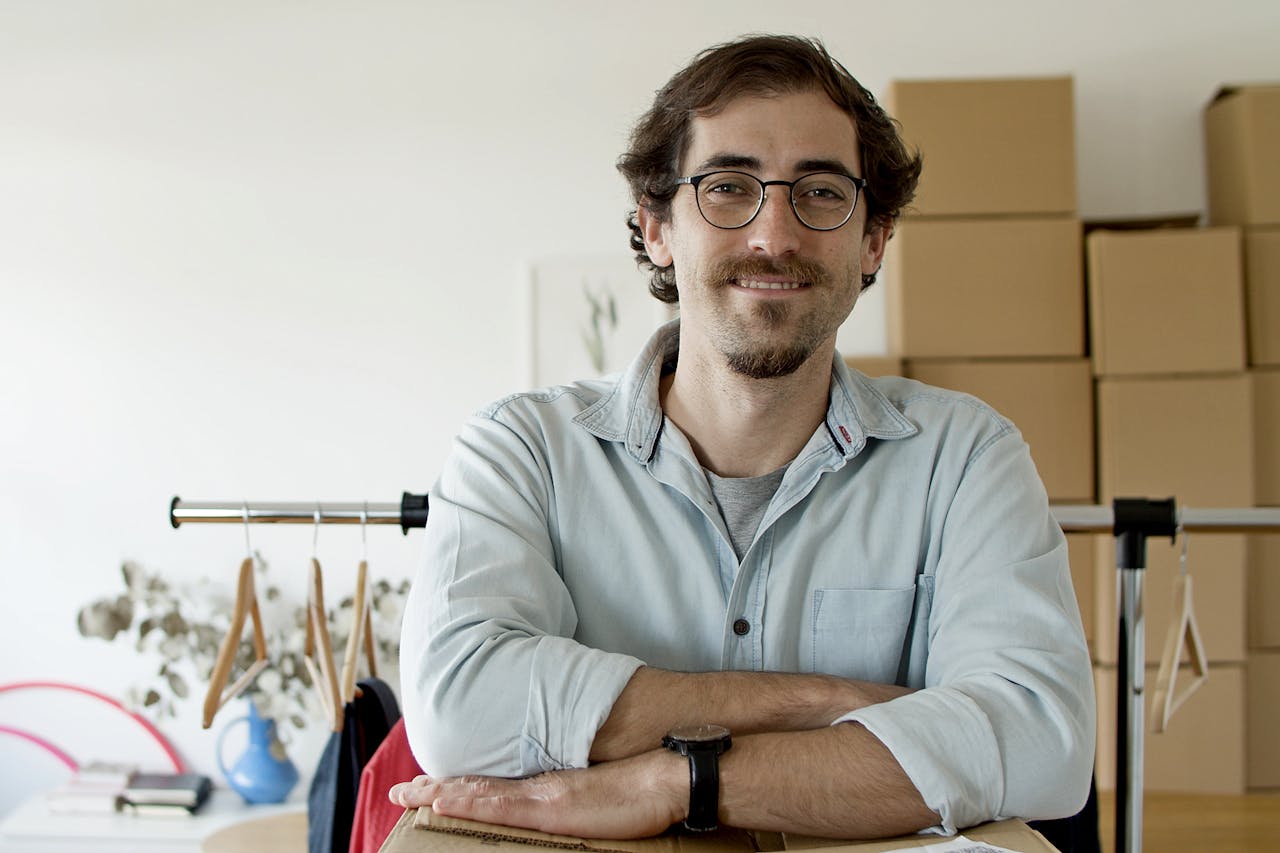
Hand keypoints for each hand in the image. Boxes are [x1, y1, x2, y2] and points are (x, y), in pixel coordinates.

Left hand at [388, 749, 687, 839]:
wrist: (664, 781)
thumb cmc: (639, 799)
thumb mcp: (595, 808)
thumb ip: (570, 810)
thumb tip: (559, 818)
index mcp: (546, 790)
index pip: (492, 789)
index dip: (458, 788)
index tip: (428, 790)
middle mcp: (538, 788)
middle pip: (476, 788)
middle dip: (435, 790)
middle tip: (399, 792)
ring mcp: (542, 796)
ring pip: (479, 795)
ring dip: (440, 794)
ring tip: (407, 795)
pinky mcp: (551, 807)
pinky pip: (500, 806)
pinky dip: (467, 803)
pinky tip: (442, 803)